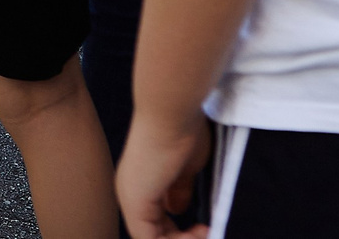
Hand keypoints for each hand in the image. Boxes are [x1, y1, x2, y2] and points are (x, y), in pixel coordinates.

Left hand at [117, 108, 214, 238]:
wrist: (173, 113)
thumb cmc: (182, 130)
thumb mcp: (184, 168)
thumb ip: (179, 190)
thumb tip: (178, 209)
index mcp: (140, 183)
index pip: (156, 222)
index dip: (180, 233)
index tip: (206, 228)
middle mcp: (130, 192)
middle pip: (153, 233)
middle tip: (208, 232)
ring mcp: (130, 196)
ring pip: (150, 238)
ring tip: (206, 233)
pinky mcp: (135, 201)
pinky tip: (198, 233)